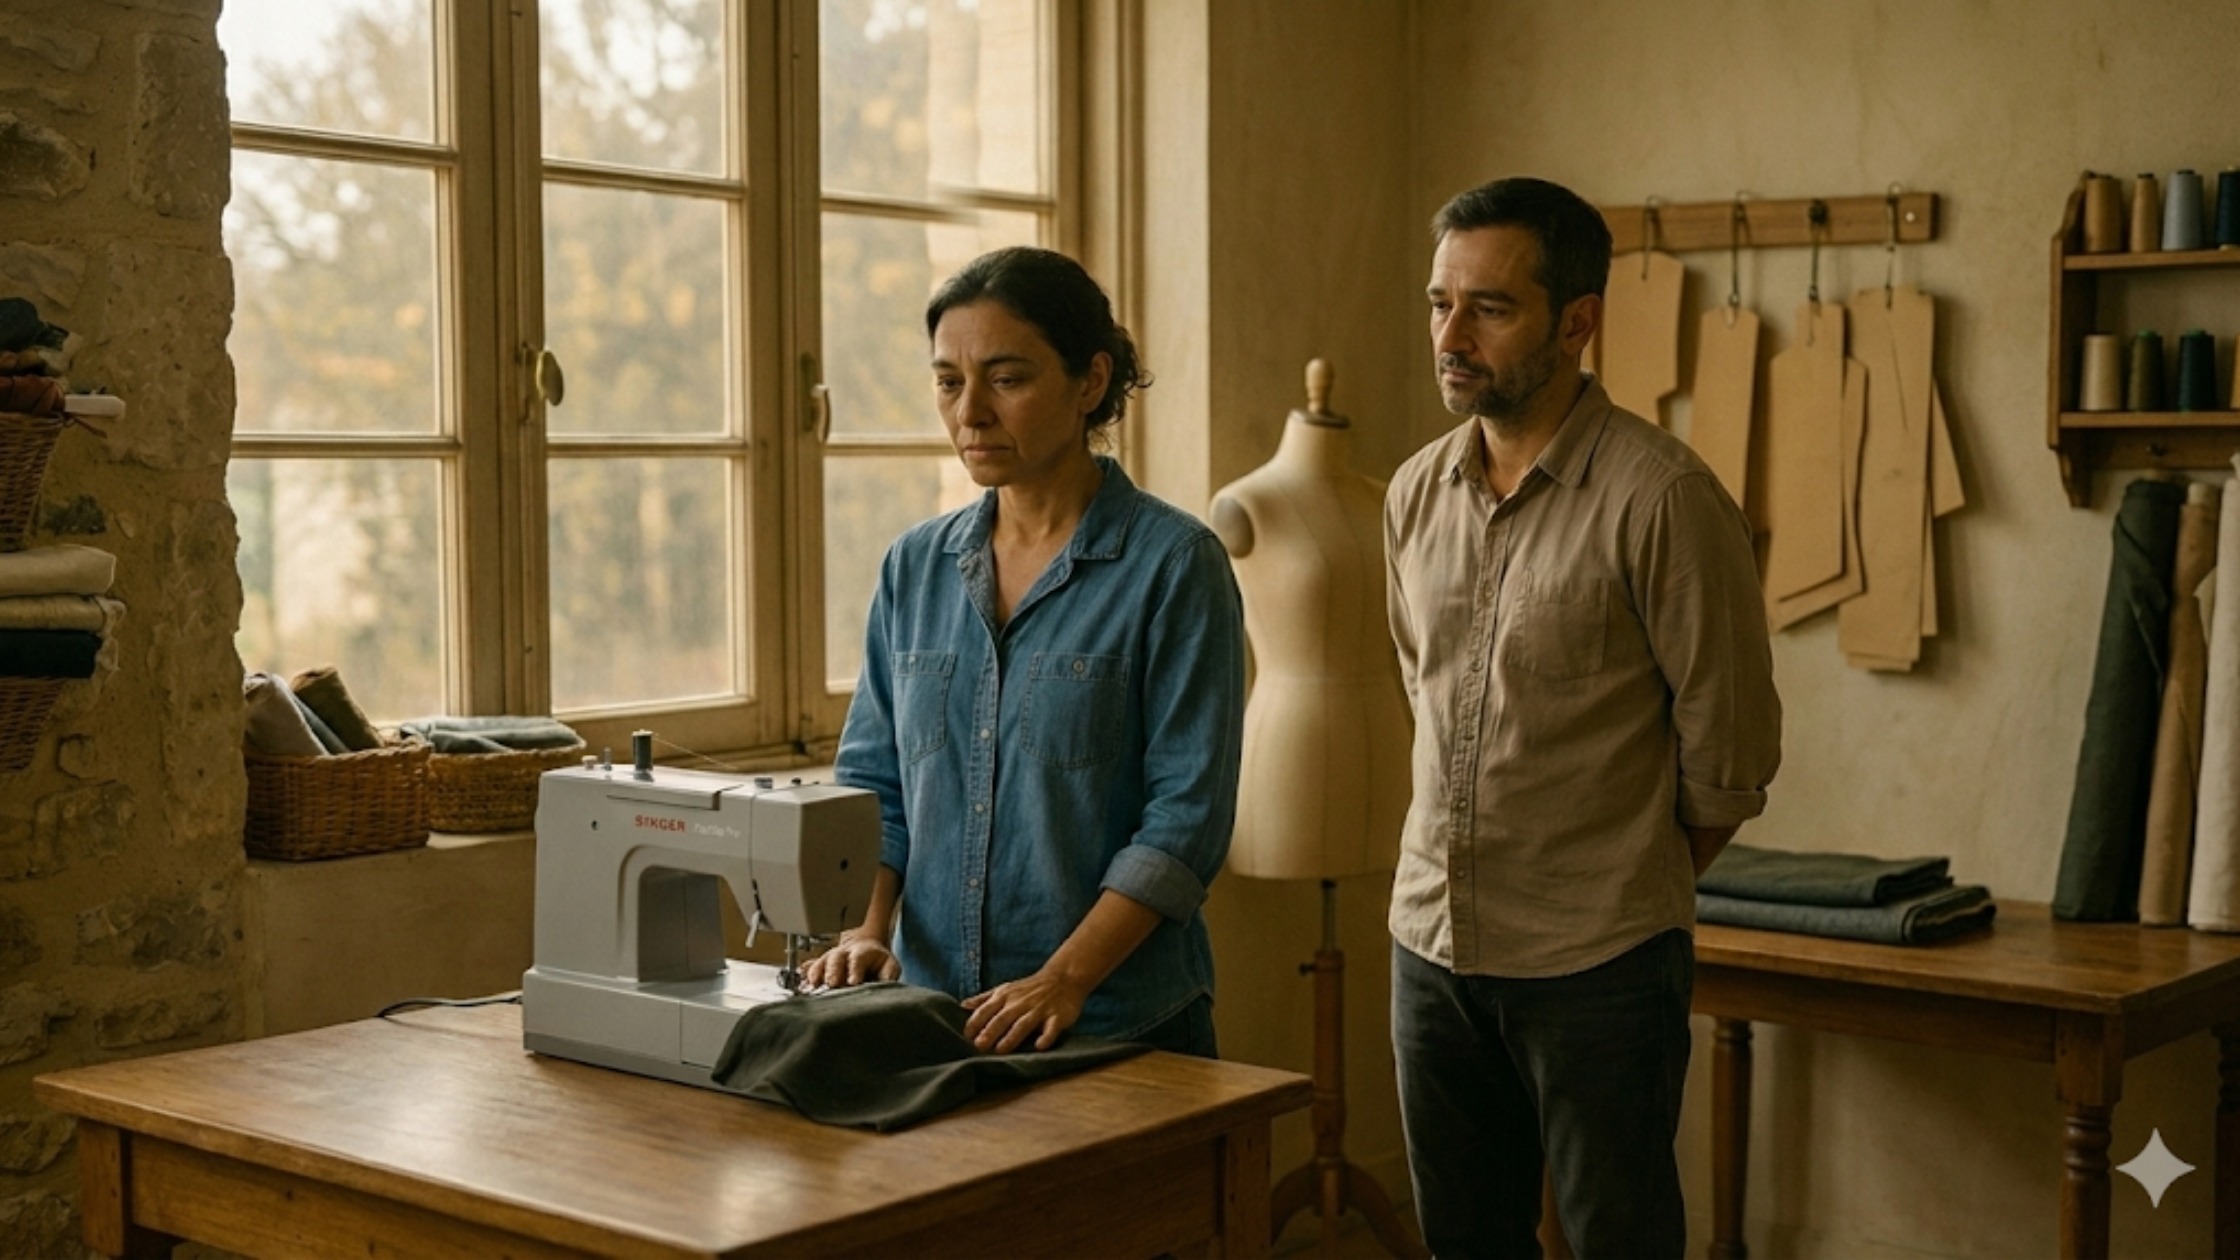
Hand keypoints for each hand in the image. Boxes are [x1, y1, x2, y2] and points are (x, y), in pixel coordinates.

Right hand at [800, 932, 898, 988]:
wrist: (864, 948)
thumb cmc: (878, 962)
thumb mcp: (889, 965)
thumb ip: (888, 975)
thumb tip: (885, 985)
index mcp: (861, 952)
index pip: (857, 959)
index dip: (855, 969)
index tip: (854, 982)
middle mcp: (842, 954)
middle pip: (835, 959)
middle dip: (832, 971)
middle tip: (832, 983)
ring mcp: (829, 959)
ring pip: (820, 963)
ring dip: (816, 974)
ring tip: (813, 985)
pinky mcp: (820, 968)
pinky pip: (810, 971)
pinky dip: (805, 978)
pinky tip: (802, 986)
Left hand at [961, 968, 1089, 1052]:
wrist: (1063, 977)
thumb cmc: (1029, 988)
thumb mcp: (1005, 989)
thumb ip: (984, 999)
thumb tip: (962, 1006)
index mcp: (1006, 996)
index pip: (987, 1009)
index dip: (976, 1022)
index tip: (966, 1036)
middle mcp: (1021, 1003)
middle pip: (1003, 1018)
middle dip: (990, 1031)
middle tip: (979, 1046)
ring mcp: (1040, 1010)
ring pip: (1023, 1024)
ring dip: (1012, 1037)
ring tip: (1001, 1050)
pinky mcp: (1057, 1017)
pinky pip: (1051, 1028)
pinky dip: (1046, 1037)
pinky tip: (1039, 1046)